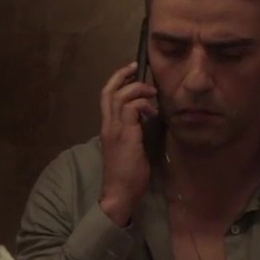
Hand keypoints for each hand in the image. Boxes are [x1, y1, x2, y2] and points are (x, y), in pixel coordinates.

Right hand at [98, 63, 157, 226]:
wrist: (120, 191)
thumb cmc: (127, 173)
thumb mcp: (129, 146)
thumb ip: (133, 130)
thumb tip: (145, 117)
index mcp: (108, 127)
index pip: (106, 96)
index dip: (117, 81)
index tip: (130, 73)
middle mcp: (108, 125)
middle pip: (108, 91)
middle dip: (122, 75)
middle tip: (136, 67)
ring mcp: (115, 129)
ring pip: (120, 96)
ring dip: (138, 89)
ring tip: (152, 95)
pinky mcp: (125, 135)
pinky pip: (132, 108)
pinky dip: (143, 105)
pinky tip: (153, 113)